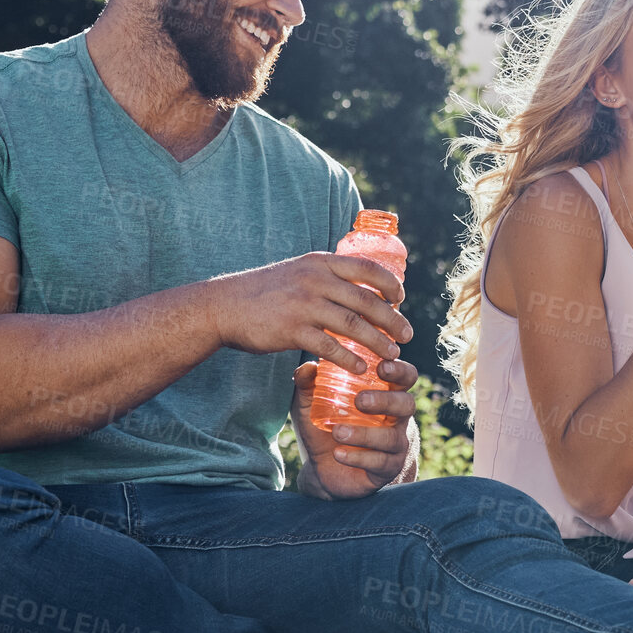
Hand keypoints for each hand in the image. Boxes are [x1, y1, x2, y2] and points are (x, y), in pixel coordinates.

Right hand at [213, 252, 413, 372]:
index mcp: (320, 263)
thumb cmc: (264, 292)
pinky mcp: (293, 329)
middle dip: (392, 319)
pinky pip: (330, 346)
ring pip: (354, 325)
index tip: (402, 299)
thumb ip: (325, 277)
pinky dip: (350, 358)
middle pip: (367, 300)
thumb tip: (357, 289)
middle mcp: (315, 280)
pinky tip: (361, 369)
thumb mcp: (297, 272)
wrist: (224, 306)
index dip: (390, 283)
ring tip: (393, 355)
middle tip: (407, 335)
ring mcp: (304, 304)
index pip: (367, 268)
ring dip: (378, 342)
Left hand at [290, 356, 419, 499]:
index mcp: (386, 394)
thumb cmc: (328, 426)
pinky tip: (338, 453)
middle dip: (386, 400)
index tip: (381, 366)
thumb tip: (307, 368)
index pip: (405, 376)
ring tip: (338, 432)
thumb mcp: (312, 405)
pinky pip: (380, 463)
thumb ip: (308, 385)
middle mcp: (397, 418)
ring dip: (365, 434)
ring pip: (392, 438)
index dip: (399, 370)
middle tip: (360, 400)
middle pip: (406, 404)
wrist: (325, 469)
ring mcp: (396, 445)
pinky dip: (358, 457)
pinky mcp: (388, 469)